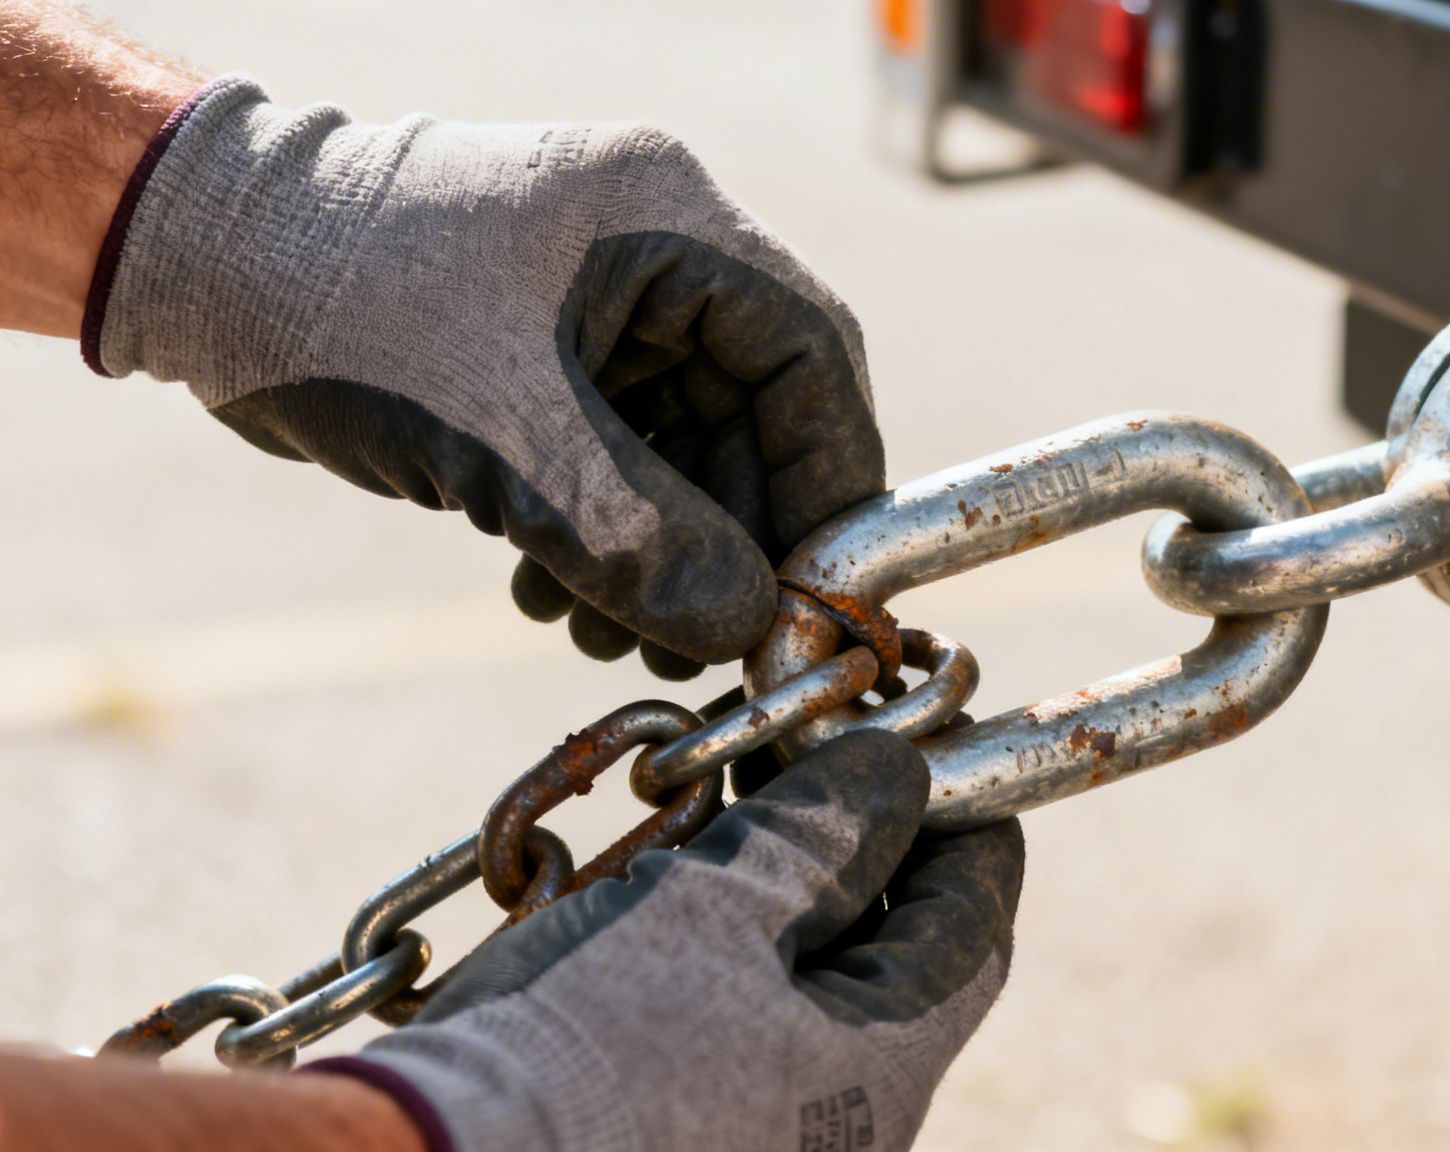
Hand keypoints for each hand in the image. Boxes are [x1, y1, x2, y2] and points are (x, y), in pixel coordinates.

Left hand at [91, 77, 885, 673]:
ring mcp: (595, 308)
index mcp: (667, 222)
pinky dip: (601, 537)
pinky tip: (554, 597)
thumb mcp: (504, 431)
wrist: (191, 266)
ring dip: (661, 553)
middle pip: (751, 414)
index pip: (808, 350)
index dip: (829, 475)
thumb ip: (635, 536)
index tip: (818, 583)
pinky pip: (614, 460)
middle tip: (706, 638)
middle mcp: (648, 258)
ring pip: (682, 451)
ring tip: (609, 633)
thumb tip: (739, 627)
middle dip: (731, 537)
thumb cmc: (342, 303)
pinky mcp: (541, 359)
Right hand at [327, 730, 1024, 1151]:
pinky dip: (715, 936)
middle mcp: (835, 1123)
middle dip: (858, 840)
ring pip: (800, 980)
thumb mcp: (716, 912)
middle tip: (816, 742)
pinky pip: (727, 1017)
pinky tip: (666, 868)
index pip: (971, 930)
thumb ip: (824, 835)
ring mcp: (753, 1130)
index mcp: (880, 1077)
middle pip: (887, 955)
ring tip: (733, 780)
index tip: (939, 742)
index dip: (964, 823)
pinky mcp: (668, 1125)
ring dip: (778, 878)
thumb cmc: (580, 1044)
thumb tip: (898, 773)